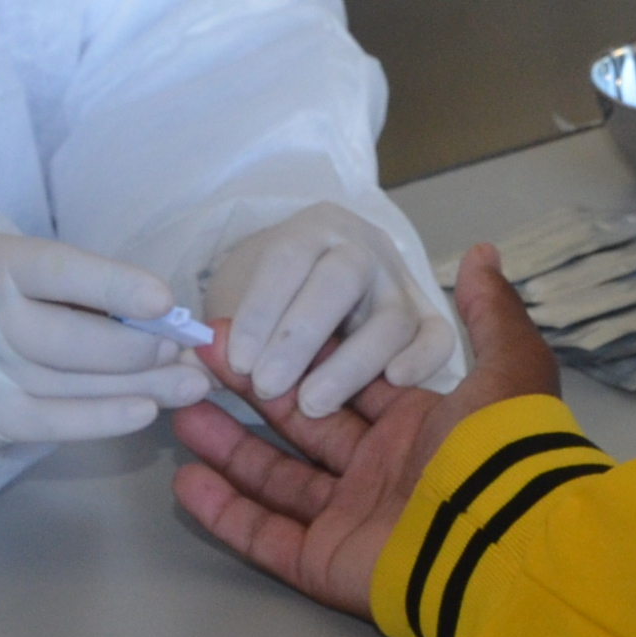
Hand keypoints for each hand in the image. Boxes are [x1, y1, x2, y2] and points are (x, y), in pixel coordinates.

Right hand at [0, 232, 210, 454]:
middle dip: (138, 348)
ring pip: (72, 384)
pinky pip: (55, 423)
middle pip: (69, 339)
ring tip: (187, 384)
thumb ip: (80, 287)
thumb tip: (163, 317)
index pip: (57, 271)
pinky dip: (105, 418)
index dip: (114, 286)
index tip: (164, 302)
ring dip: (141, 387)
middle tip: (182, 351)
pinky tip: (145, 411)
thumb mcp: (20, 270)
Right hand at [171, 245, 559, 614]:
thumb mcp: (509, 366)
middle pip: (302, 424)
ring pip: (275, 477)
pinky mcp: (324, 562)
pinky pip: (264, 535)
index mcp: (417, 425)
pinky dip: (224, 512)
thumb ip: (489, 314)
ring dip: (227, 448)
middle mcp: (380, 468)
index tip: (257, 328)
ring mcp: (349, 518)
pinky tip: (184, 480)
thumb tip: (482, 254)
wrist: (499, 538)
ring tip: (178, 410)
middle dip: (253, 391)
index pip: (348, 381)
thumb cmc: (496, 450)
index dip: (303, 354)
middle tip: (203, 359)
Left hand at [206, 204, 458, 419]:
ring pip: (390, 318)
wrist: (312, 295)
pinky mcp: (427, 319)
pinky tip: (394, 381)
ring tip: (312, 405)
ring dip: (350, 363)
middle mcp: (362, 247)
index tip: (236, 361)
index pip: (286, 258)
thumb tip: (198, 363)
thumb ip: (222, 336)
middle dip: (300, 335)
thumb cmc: (268, 305)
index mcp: (310, 231)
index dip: (261, 310)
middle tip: (267, 386)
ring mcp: (401, 284)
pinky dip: (421, 358)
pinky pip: (437, 336)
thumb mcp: (237, 305)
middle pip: (341, 279)